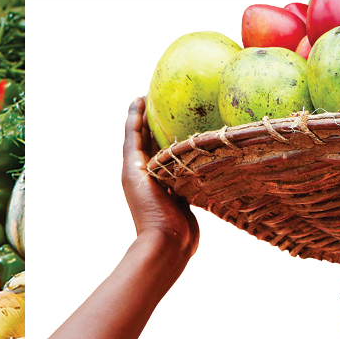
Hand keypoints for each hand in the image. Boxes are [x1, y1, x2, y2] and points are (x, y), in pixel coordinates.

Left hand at [123, 97, 199, 257]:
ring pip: (171, 154)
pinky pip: (187, 170)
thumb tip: (136, 115)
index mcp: (133, 167)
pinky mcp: (183, 194)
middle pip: (151, 141)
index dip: (137, 113)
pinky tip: (206, 149)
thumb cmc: (150, 210)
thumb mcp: (136, 173)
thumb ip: (134, 146)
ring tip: (189, 120)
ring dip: (176, 139)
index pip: (134, 133)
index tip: (143, 95)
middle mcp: (149, 173)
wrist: (168, 244)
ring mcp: (166, 184)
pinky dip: (192, 157)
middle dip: (156, 122)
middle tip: (169, 102)